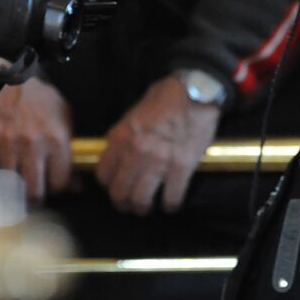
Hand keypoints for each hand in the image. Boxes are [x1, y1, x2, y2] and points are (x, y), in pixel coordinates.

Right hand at [0, 77, 73, 198]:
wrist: (9, 80)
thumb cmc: (40, 101)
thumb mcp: (65, 120)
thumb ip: (70, 154)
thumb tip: (75, 186)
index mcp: (56, 139)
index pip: (59, 182)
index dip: (58, 188)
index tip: (53, 185)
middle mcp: (32, 144)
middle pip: (34, 192)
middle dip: (36, 198)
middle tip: (34, 194)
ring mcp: (7, 144)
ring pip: (10, 187)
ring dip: (14, 191)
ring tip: (17, 187)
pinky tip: (0, 175)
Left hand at [95, 76, 221, 214]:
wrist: (196, 91)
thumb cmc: (165, 96)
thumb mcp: (134, 112)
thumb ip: (124, 134)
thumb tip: (119, 153)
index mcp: (121, 137)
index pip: (103, 174)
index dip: (108, 185)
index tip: (115, 186)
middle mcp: (135, 153)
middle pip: (120, 192)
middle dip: (123, 203)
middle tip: (129, 205)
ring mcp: (159, 161)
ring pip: (142, 200)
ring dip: (143, 208)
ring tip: (147, 208)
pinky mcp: (182, 167)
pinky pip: (171, 197)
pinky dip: (170, 205)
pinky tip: (170, 205)